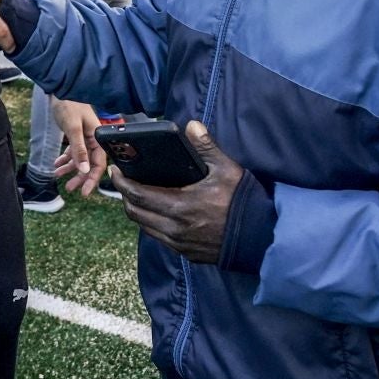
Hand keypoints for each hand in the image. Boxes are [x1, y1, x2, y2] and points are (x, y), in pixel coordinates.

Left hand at [49, 101, 108, 196]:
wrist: (60, 89)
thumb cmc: (69, 105)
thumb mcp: (73, 128)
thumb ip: (79, 150)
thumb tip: (84, 169)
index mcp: (98, 137)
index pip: (99, 162)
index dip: (92, 178)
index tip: (84, 191)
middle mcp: (93, 139)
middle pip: (89, 163)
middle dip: (80, 176)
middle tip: (71, 188)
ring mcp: (84, 137)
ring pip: (79, 158)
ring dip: (70, 168)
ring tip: (59, 176)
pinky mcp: (75, 134)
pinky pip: (72, 151)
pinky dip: (65, 158)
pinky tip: (56, 164)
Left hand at [110, 121, 245, 263]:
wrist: (262, 238)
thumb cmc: (244, 202)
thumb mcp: (226, 170)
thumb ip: (206, 147)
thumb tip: (192, 125)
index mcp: (180, 206)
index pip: (138, 195)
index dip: (122, 182)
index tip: (116, 170)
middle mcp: (175, 228)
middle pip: (135, 213)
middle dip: (124, 196)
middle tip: (123, 181)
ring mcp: (180, 244)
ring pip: (145, 228)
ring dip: (137, 211)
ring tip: (137, 195)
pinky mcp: (187, 253)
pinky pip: (159, 238)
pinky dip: (151, 224)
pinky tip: (157, 212)